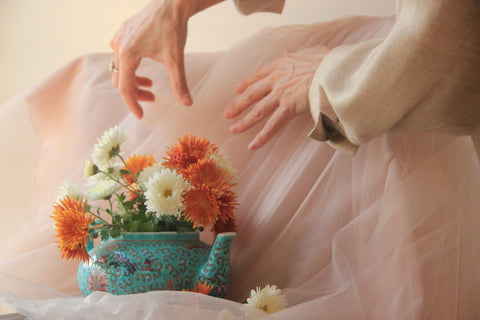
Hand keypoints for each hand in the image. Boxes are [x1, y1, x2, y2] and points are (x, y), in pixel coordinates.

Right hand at [110, 0, 222, 117]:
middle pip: (120, 79)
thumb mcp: (176, 59)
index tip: (141, 115)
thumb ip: (179, 83)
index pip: (125, 88)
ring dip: (133, 80)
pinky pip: (119, 55)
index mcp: (128, 54)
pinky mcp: (122, 32)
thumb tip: (187, 103)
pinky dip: (130, 66)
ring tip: (150, 85)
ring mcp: (119, 38)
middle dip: (135, 93)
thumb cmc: (173, 29)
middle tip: (152, 98)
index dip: (133, 104)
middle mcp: (118, 46)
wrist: (172, 3)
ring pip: (119, 67)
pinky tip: (143, 67)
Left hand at [224, 45, 330, 149]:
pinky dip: (262, 136)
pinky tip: (252, 145)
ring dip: (244, 121)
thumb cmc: (327, 61)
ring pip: (257, 111)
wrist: (333, 68)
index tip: (238, 89)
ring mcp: (281, 94)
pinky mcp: (288, 107)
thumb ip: (297, 55)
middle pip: (252, 94)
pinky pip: (272, 125)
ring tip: (233, 130)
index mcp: (282, 65)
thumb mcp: (310, 51)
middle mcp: (277, 79)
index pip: (258, 74)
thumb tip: (290, 53)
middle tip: (227, 113)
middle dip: (238, 104)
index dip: (246, 82)